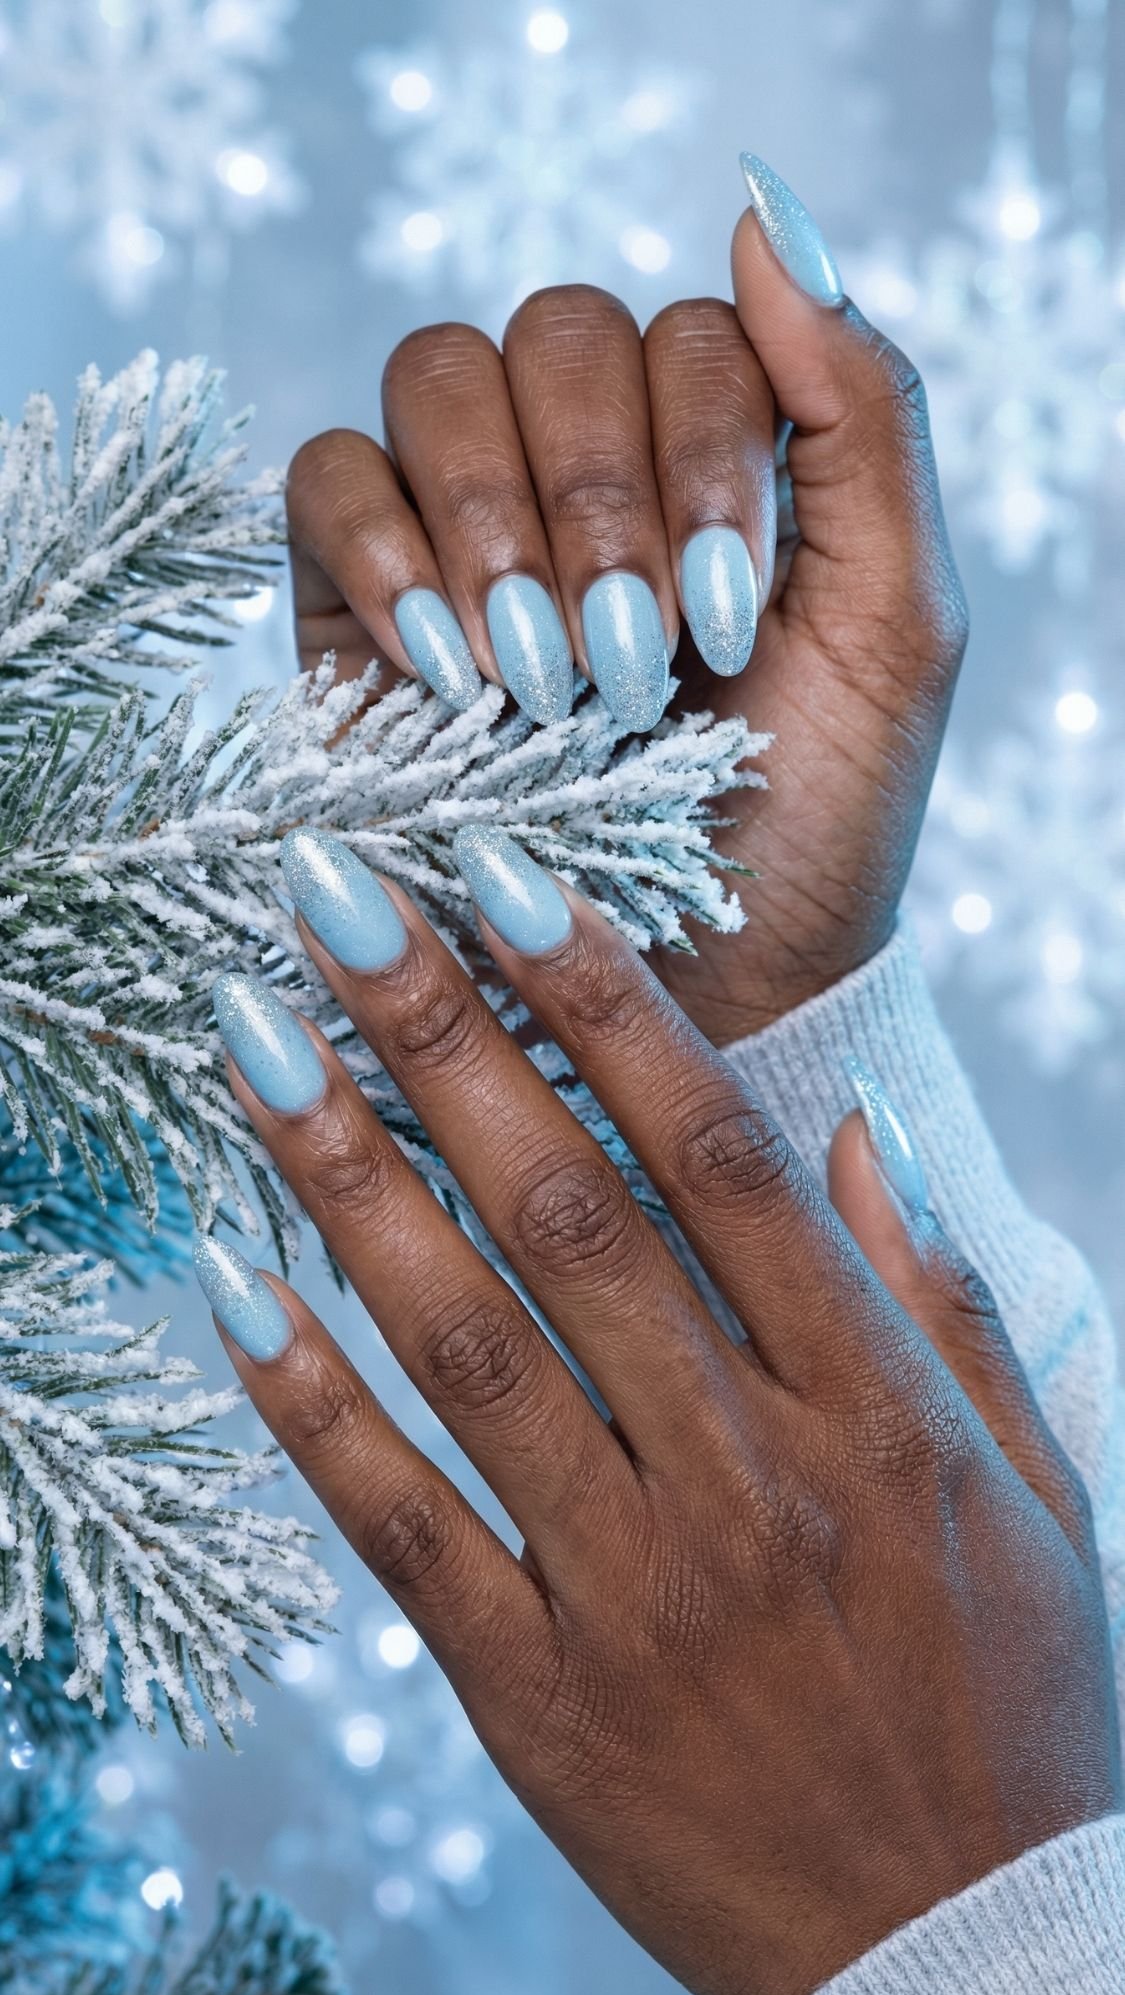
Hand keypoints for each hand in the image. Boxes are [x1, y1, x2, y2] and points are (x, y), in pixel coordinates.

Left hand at [196, 827, 1119, 1994]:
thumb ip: (938, 1303)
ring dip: (349, 1182)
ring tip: (255, 1043)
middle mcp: (753, 1479)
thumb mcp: (1032, 1491)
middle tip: (336, 900)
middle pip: (574, 1215)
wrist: (964, 1961)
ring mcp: (637, 1591)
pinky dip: (315, 1407)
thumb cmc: (1009, 1702)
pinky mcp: (538, 1701)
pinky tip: (237, 1290)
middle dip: (444, 1040)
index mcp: (877, 1411)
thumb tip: (853, 1137)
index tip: (509, 879)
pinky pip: (408, 1529)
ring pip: (472, 1347)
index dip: (611, 1002)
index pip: (724, 1156)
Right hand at [285, 158, 968, 1046]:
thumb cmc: (805, 825)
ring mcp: (461, 518)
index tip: (726, 621)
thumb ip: (866, 417)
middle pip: (557, 330)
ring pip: (437, 376)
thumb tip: (762, 212)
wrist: (693, 988)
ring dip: (497, 521)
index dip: (703, 453)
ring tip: (543, 675)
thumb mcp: (895, 625)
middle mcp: (587, 464)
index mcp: (719, 454)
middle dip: (599, 497)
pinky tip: (444, 664)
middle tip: (631, 657)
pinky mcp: (350, 592)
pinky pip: (326, 477)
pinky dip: (382, 552)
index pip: (690, 333)